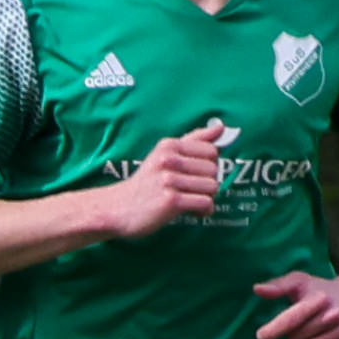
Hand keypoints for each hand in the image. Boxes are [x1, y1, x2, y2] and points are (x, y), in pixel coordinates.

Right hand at [106, 120, 228, 236]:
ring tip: (189, 201)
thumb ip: (193, 141)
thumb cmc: (148, 182)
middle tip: (190, 190)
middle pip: (214, 170)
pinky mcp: (171, 201)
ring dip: (206, 198)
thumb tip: (220, 127)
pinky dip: (203, 211)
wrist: (118, 208)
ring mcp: (169, 180)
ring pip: (213, 187)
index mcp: (168, 145)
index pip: (211, 150)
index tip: (194, 174)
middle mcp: (168, 160)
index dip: (208, 165)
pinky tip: (191, 211)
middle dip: (207, 183)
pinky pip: (206, 203)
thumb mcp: (165, 155)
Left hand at [252, 270, 338, 338]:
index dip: (274, 329)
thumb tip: (257, 290)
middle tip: (301, 328)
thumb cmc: (323, 290)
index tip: (261, 336)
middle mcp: (333, 315)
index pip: (292, 318)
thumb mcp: (301, 281)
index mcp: (318, 299)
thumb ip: (278, 285)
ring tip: (310, 337)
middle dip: (293, 336)